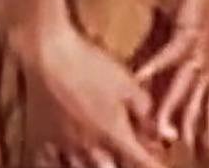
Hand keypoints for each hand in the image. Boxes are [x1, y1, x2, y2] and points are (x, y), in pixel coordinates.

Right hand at [9, 17, 168, 167]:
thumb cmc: (89, 63)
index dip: (153, 164)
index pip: (141, 162)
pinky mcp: (41, 136)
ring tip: (100, 160)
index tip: (158, 163)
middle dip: (123, 165)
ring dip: (94, 166)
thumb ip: (147, 112)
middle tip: (127, 156)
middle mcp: (90, 146)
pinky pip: (48, 163)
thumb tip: (167, 133)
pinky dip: (58, 165)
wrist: (47, 51)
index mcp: (114, 134)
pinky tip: (63, 163)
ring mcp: (63, 144)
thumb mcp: (126, 83)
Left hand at [132, 0, 208, 160]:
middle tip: (160, 138)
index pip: (167, 55)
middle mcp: (200, 57)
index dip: (152, 69)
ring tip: (184, 151)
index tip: (136, 84)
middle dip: (170, 113)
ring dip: (191, 128)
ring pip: (199, 103)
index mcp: (190, 34)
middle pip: (183, 89)